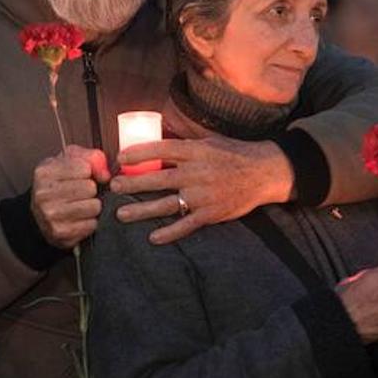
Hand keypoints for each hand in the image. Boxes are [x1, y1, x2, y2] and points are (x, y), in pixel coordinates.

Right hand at [30, 145, 110, 248]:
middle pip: (90, 187)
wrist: (39, 213)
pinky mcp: (61, 232)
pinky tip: (79, 217)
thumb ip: (91, 157)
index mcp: (44, 173)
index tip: (81, 175)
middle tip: (81, 192)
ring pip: (93, 206)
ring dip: (92, 206)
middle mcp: (43, 194)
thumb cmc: (57, 184)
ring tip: (81, 204)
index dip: (88, 171)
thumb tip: (105, 174)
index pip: (84, 167)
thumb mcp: (69, 161)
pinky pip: (92, 224)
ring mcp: (50, 215)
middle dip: (91, 189)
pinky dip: (89, 221)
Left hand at [109, 136, 292, 243]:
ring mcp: (202, 195)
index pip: (161, 150)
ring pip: (166, 204)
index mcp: (195, 151)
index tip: (120, 158)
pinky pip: (186, 225)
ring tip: (122, 214)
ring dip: (142, 210)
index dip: (138, 153)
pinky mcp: (210, 214)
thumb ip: (184, 143)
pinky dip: (170, 233)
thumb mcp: (208, 141)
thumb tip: (157, 139)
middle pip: (158, 179)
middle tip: (114, 187)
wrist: (263, 173)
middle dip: (133, 184)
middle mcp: (196, 173)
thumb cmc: (233, 154)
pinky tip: (153, 238)